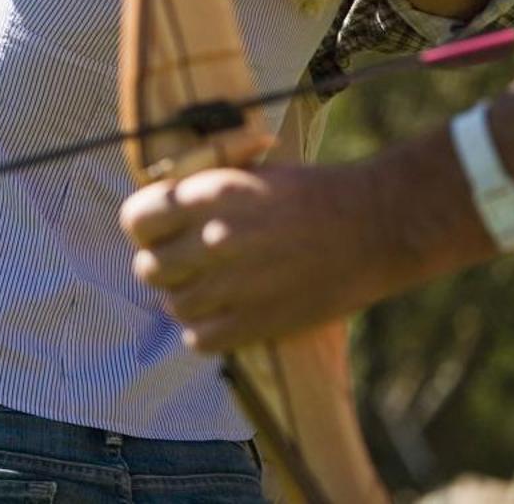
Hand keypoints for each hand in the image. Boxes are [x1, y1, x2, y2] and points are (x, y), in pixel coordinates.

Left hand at [120, 162, 393, 351]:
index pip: (135, 220)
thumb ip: (201, 194)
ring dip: (188, 299)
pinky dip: (206, 332)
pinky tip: (227, 316)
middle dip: (166, 266)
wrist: (377, 225)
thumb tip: (160, 210)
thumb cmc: (313, 193)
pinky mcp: (259, 322)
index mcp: (210, 195)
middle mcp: (214, 239)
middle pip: (149, 268)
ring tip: (215, 289)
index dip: (146, 228)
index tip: (164, 231)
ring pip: (174, 306)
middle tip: (191, 264)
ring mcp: (236, 284)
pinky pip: (200, 340)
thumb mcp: (248, 172)